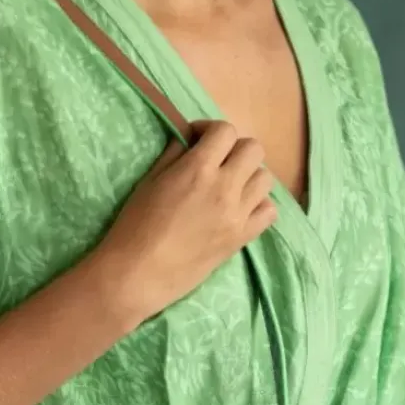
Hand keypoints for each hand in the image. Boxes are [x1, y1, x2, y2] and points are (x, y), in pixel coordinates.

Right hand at [94, 120, 276, 325]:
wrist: (138, 274)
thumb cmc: (135, 226)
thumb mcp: (149, 181)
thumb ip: (173, 156)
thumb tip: (189, 142)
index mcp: (198, 169)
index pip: (225, 131)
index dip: (211, 130)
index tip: (198, 141)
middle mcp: (224, 187)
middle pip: (253, 150)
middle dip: (235, 150)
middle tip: (217, 163)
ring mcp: (237, 215)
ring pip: (265, 179)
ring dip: (249, 177)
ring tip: (230, 188)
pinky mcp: (241, 239)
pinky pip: (269, 212)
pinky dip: (258, 206)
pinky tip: (240, 211)